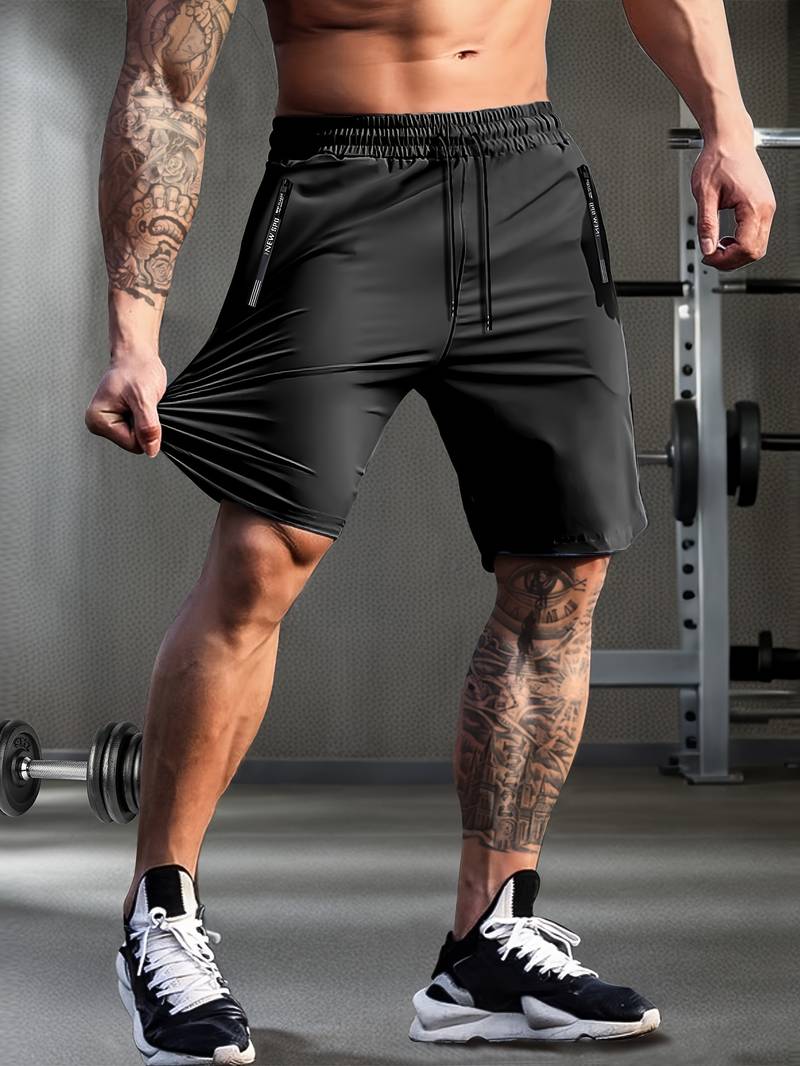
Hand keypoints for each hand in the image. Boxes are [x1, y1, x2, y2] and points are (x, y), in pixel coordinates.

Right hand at [84, 352, 166, 456]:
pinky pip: (138, 431)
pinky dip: (143, 418)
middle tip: (139, 403)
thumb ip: (147, 426)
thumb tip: (150, 449)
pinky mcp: (117, 421)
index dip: (144, 429)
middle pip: (133, 443)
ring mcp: (107, 423)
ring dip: (143, 420)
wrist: (137, 356)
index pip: (132, 444)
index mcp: (97, 420)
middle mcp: (98, 424)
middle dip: (143, 424)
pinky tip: (136, 404)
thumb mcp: (145, 398)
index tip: (140, 408)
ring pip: (137, 438)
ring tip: (137, 401)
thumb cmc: (136, 369)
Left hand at [691, 137, 776, 271]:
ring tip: (716, 246)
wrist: (730, 139)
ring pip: (758, 245)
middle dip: (732, 260)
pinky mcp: (762, 206)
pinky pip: (757, 234)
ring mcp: (766, 207)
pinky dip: (741, 242)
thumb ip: (706, 224)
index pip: (746, 248)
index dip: (726, 259)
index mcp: (754, 206)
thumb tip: (707, 247)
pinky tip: (726, 238)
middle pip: (756, 251)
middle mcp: (765, 207)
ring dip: (737, 252)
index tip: (708, 257)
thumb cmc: (720, 158)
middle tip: (710, 256)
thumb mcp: (705, 194)